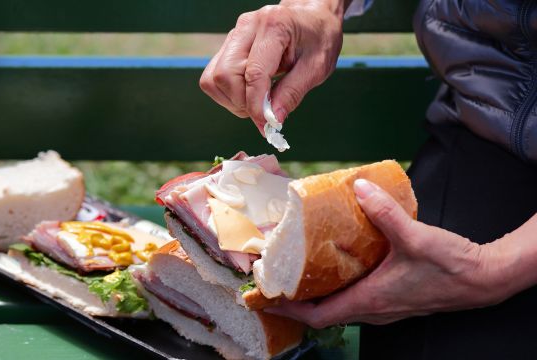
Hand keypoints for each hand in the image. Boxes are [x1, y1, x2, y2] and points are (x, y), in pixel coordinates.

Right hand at [199, 0, 345, 133]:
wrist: (312, 18)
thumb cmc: (318, 39)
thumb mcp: (316, 68)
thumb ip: (292, 93)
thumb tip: (272, 120)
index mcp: (274, 26)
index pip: (253, 73)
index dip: (256, 104)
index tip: (265, 123)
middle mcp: (247, 27)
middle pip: (225, 75)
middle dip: (241, 102)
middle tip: (263, 111)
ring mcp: (234, 34)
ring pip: (214, 78)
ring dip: (232, 99)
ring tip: (256, 101)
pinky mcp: (228, 45)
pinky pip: (214, 77)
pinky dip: (227, 93)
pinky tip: (248, 93)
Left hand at [266, 179, 513, 327]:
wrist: (483, 279)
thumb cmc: (451, 267)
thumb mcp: (415, 237)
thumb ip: (385, 212)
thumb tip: (359, 187)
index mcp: (370, 301)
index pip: (318, 315)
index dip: (289, 308)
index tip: (267, 297)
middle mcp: (373, 309)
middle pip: (323, 312)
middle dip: (296, 298)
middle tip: (277, 278)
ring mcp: (384, 306)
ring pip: (339, 306)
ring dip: (317, 293)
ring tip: (299, 269)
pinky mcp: (392, 298)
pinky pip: (355, 298)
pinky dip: (338, 286)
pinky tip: (337, 264)